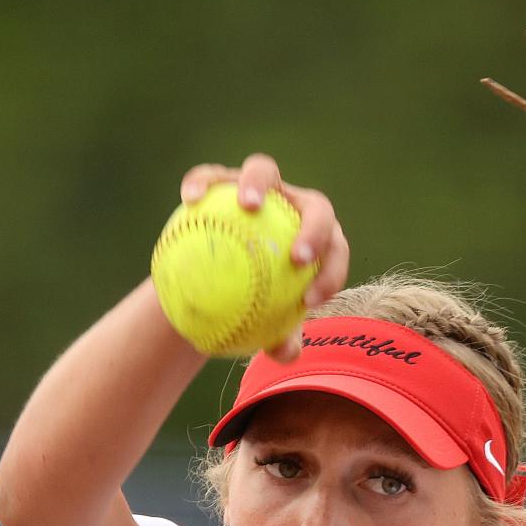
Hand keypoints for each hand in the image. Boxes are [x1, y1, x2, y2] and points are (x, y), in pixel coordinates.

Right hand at [177, 154, 348, 361]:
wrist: (210, 278)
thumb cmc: (247, 305)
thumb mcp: (263, 327)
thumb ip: (280, 337)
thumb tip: (287, 353)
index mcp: (316, 241)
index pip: (335, 251)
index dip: (332, 273)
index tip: (309, 301)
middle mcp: (295, 207)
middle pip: (317, 207)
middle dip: (314, 229)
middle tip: (297, 258)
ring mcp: (260, 188)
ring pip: (265, 171)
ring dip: (259, 183)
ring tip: (247, 205)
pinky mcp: (222, 178)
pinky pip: (211, 176)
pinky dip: (202, 182)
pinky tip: (190, 199)